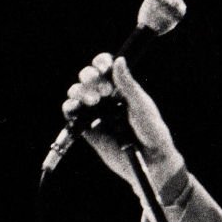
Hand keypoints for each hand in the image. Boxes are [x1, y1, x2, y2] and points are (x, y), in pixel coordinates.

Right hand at [62, 54, 182, 190]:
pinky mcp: (87, 129)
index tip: (104, 68)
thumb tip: (118, 60)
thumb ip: (128, 85)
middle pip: (87, 77)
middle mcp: (106, 97)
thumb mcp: (141, 105)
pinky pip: (72, 114)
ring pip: (77, 93)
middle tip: (105, 92)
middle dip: (90, 77)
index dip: (100, 63)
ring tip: (93, 101)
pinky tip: (76, 107)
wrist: (150, 161)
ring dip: (80, 91)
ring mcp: (96, 112)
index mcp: (121, 87)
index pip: (105, 67)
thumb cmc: (151, 131)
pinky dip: (69, 107)